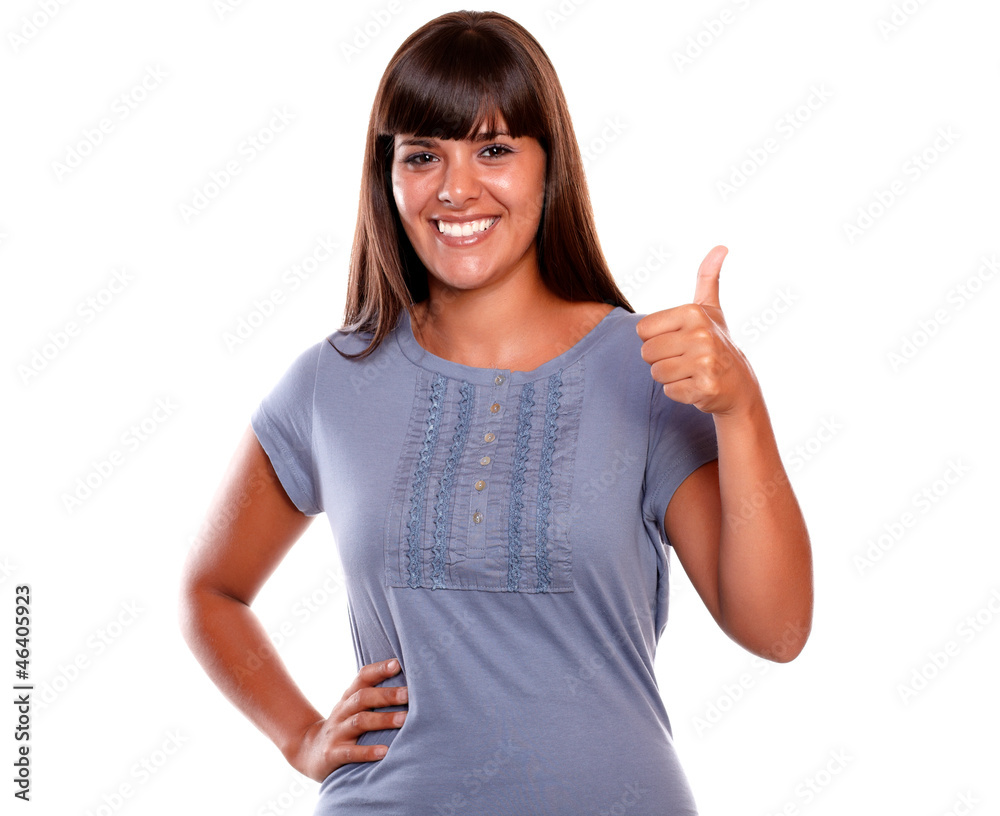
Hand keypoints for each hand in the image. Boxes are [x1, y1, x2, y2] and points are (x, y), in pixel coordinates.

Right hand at [286, 658, 407, 781]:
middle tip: (409, 694)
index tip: (398, 664)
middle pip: (363, 697)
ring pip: (359, 722)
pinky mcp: (332, 754)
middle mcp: (342, 711)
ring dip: (383, 719)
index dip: (379, 669)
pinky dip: (367, 752)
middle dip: (387, 695)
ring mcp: (336, 732)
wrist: (309, 751)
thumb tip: (413, 683)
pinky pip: (350, 752)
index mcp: (349, 697)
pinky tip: (384, 752)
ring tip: (404, 720)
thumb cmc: (345, 726)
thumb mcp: (354, 708)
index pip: (363, 677)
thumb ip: (376, 695)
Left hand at [635, 245, 759, 416]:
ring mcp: (705, 363)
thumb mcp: (711, 309)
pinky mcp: (705, 388)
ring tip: (689, 372)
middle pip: (647, 353)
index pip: (642, 331)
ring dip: (670, 377)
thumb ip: (708, 277)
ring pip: (657, 374)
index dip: (656, 339)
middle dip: (661, 360)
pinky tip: (696, 385)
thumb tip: (721, 247)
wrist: (739, 383)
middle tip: (684, 359)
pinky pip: (670, 391)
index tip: (677, 340)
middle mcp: (701, 335)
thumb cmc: (717, 342)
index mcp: (693, 313)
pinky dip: (680, 392)